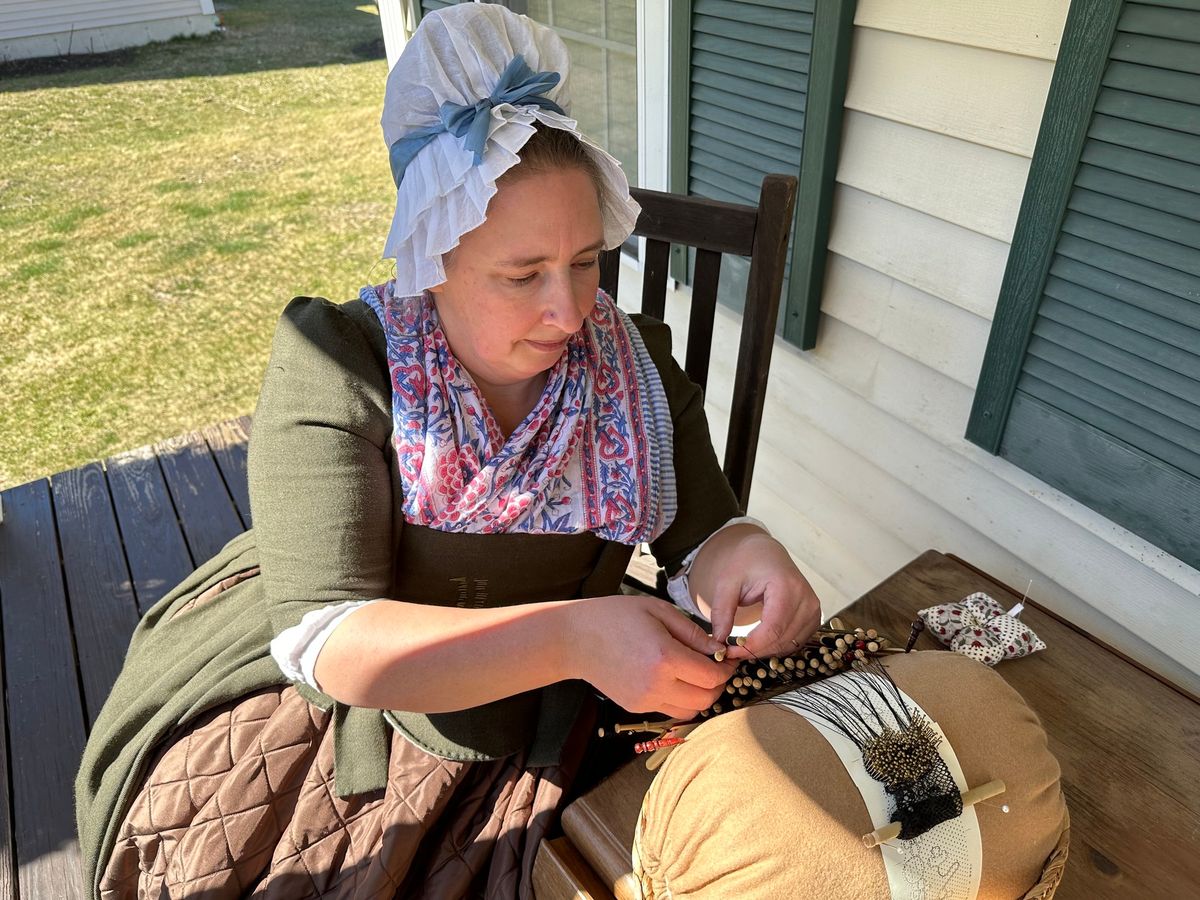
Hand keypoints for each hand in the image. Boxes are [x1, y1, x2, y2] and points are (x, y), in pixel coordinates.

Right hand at [568, 594, 734, 719]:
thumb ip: (692, 632)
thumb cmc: (615, 617)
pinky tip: (675, 680)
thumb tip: (719, 649)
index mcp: (665, 657)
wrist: (574, 639)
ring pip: (691, 711)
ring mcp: (645, 700)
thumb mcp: (658, 611)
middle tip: (716, 667)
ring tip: (696, 675)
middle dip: (718, 685)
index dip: (727, 668)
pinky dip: (681, 700)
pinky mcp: (635, 708)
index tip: (728, 658)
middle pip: (706, 699)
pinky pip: (671, 711)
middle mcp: (657, 684)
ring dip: (701, 696)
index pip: (712, 676)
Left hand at [687, 525, 820, 660]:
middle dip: (754, 651)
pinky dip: (776, 646)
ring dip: (765, 651)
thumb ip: (722, 611)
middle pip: (782, 640)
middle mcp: (806, 599)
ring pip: (789, 645)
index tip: (729, 651)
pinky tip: (759, 641)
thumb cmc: (748, 563)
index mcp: (786, 586)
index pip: (773, 629)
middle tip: (731, 651)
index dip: (751, 646)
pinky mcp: (814, 617)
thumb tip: (719, 640)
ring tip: (742, 645)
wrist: (766, 553)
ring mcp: (814, 609)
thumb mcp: (727, 582)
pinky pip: (795, 642)